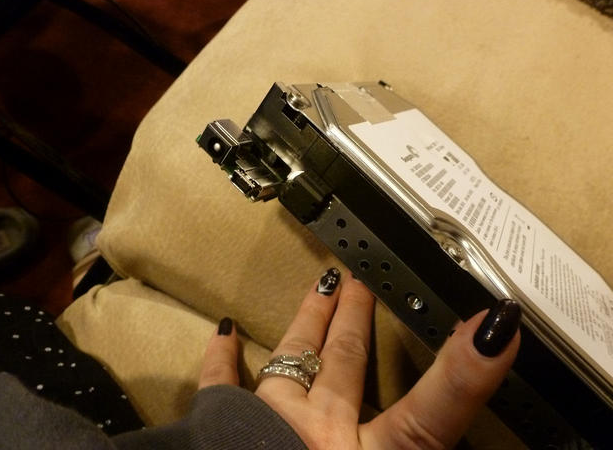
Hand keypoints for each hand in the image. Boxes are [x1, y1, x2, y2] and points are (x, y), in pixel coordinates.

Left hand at [198, 269, 520, 448]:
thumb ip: (421, 437)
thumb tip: (454, 428)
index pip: (434, 410)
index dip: (468, 370)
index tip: (496, 325)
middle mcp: (323, 430)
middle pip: (349, 359)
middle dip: (361, 319)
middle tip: (367, 284)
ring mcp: (273, 420)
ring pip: (298, 354)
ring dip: (311, 319)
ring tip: (322, 286)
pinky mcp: (225, 422)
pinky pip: (222, 381)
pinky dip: (223, 356)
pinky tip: (225, 330)